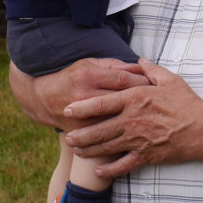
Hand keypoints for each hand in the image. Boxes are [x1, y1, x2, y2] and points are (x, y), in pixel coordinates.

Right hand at [9, 57, 147, 130]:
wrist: (44, 99)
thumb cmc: (72, 77)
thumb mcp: (90, 64)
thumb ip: (115, 65)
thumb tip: (140, 66)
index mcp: (90, 75)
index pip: (123, 80)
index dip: (143, 84)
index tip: (157, 88)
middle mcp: (86, 95)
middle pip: (122, 101)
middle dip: (143, 105)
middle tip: (158, 108)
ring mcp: (82, 115)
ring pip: (114, 121)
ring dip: (134, 123)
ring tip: (150, 124)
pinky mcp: (79, 131)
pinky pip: (102, 136)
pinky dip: (119, 138)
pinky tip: (134, 139)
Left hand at [63, 59, 202, 177]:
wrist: (202, 129)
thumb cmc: (186, 102)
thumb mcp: (169, 80)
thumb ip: (150, 70)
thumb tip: (138, 60)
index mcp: (134, 100)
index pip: (101, 103)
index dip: (82, 107)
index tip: (68, 109)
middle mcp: (131, 121)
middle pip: (98, 129)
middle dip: (80, 134)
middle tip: (67, 136)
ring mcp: (137, 140)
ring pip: (106, 147)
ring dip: (90, 150)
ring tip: (77, 150)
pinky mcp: (146, 156)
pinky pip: (123, 165)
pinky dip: (109, 169)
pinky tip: (99, 170)